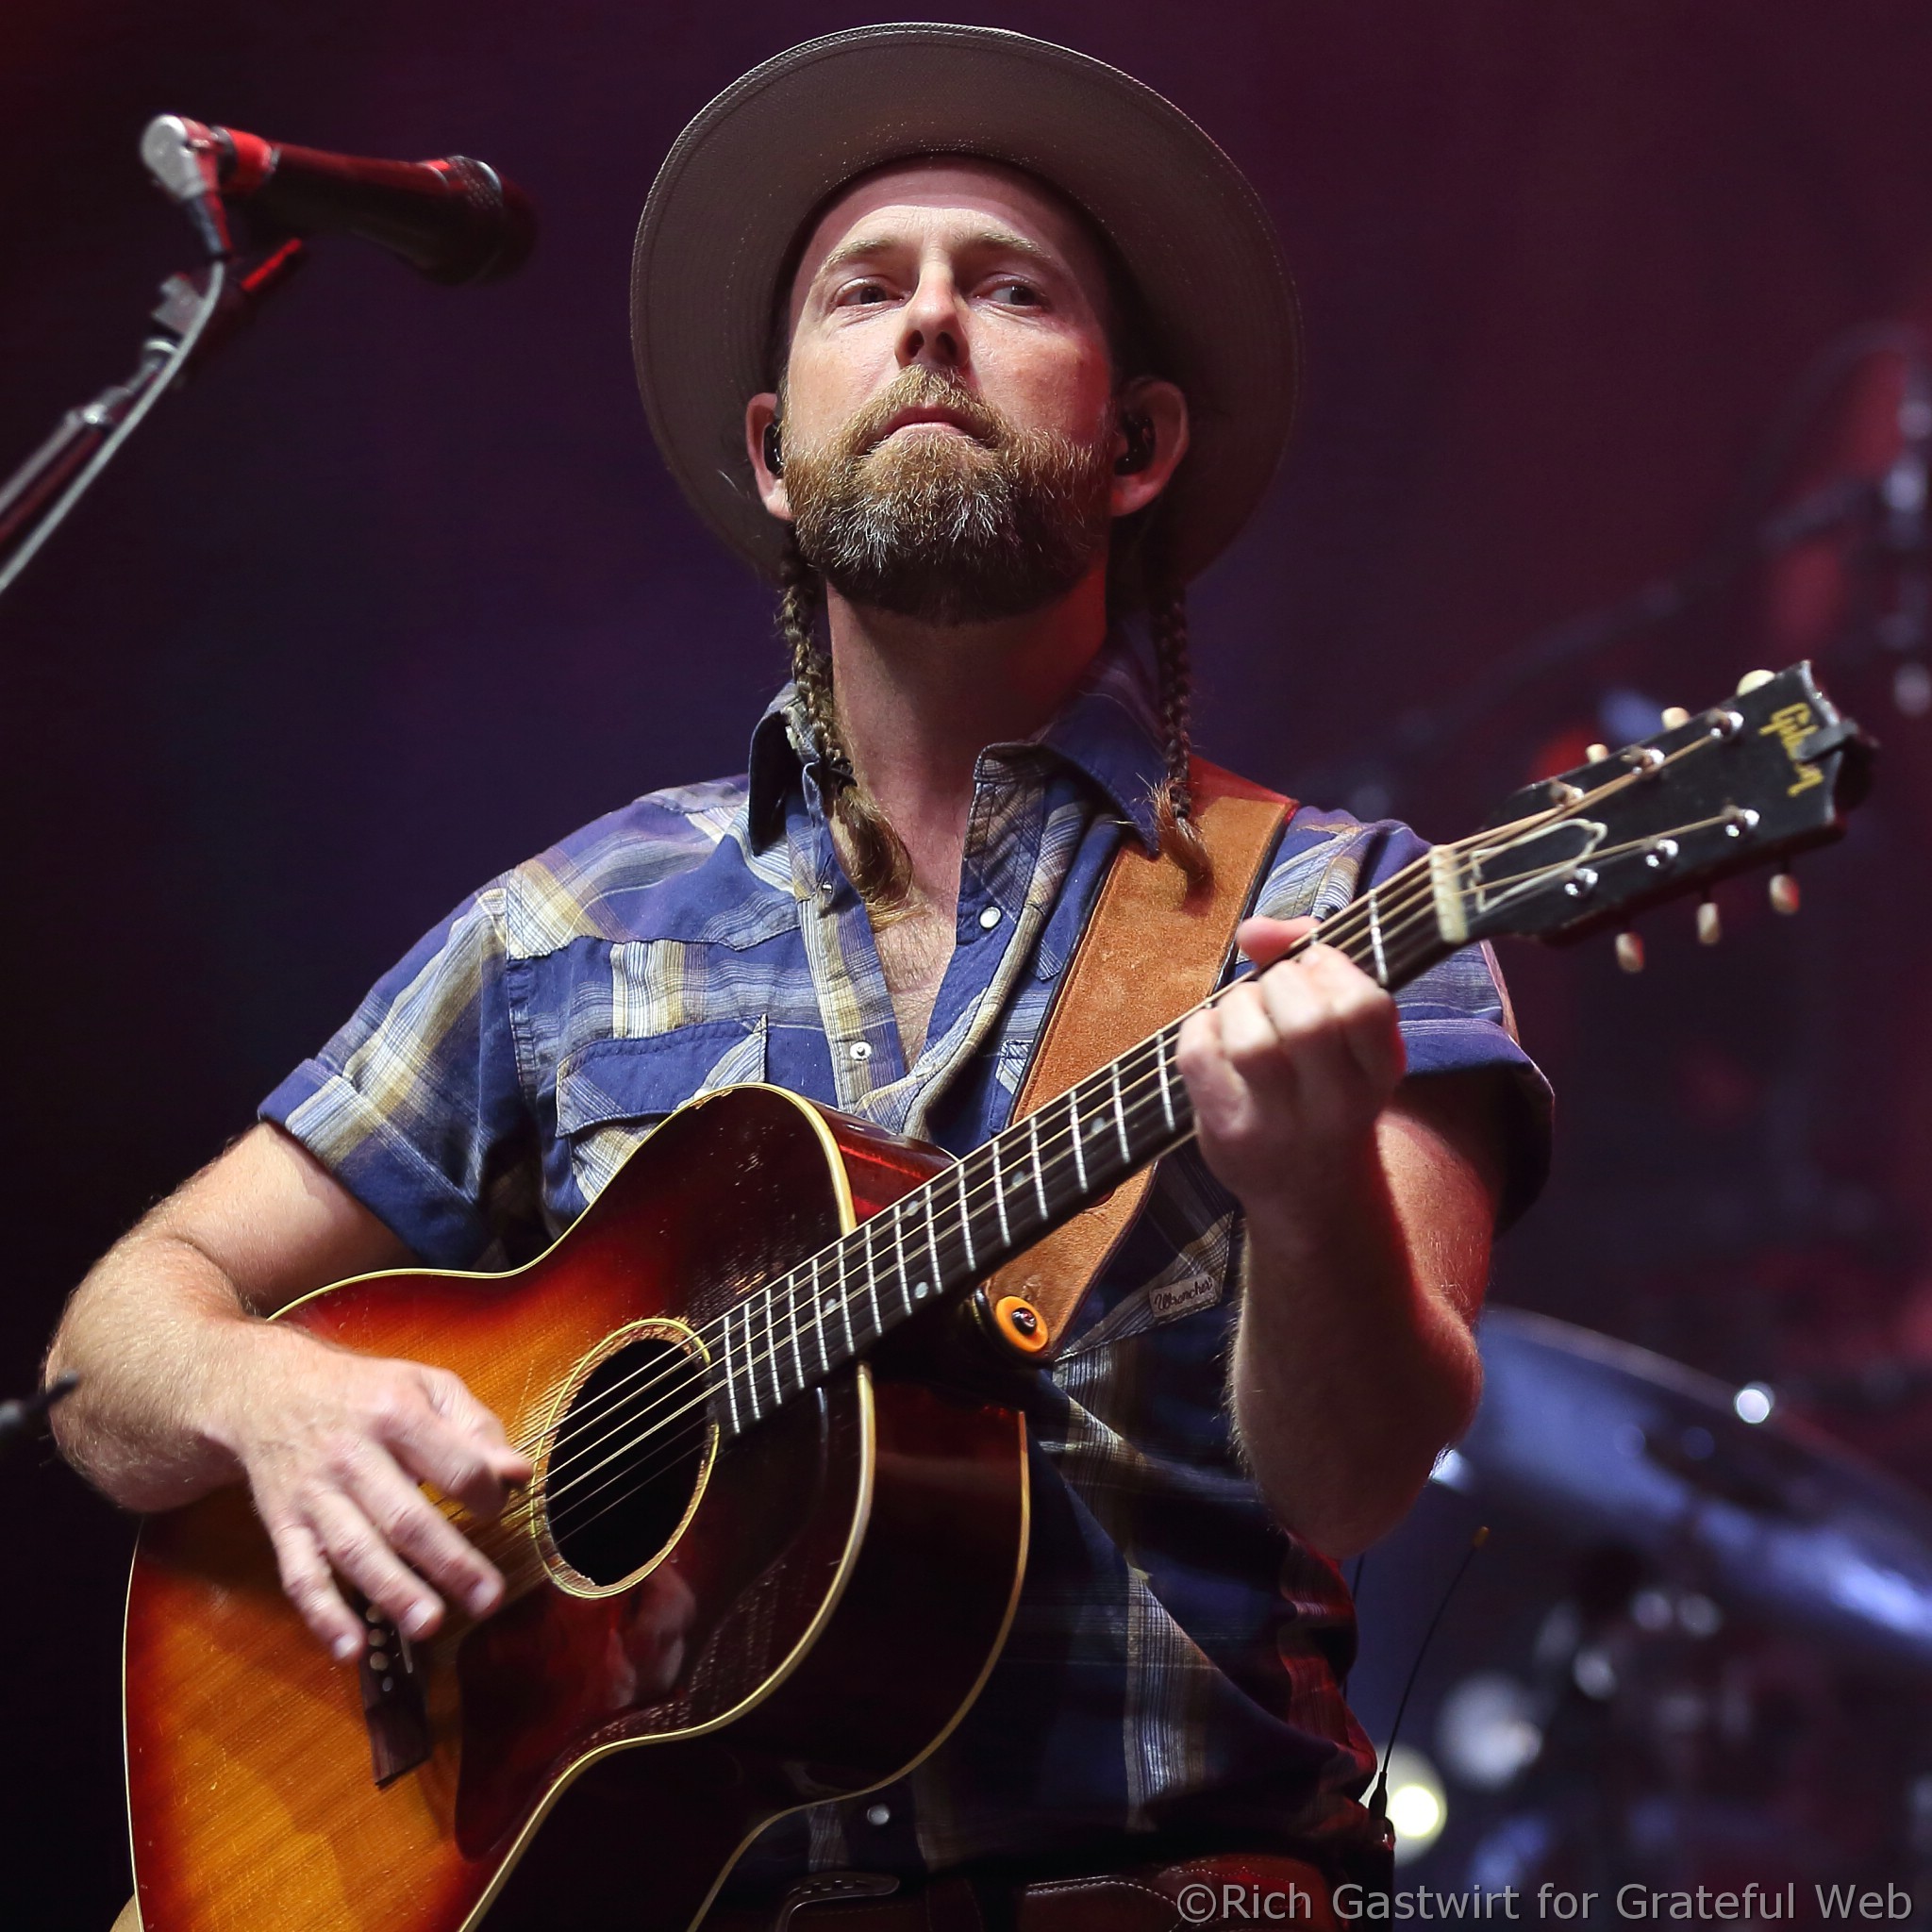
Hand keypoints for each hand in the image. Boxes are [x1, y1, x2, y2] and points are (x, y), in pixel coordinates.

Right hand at [216, 1328, 532, 1660]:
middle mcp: (352, 1455)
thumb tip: (516, 1474)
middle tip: (488, 1599)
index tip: (498, 1509)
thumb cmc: (367, 1393)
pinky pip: (301, 1576)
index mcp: (396, 1413)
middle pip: (406, 1517)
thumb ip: (476, 1428)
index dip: (486, 1494)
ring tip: (430, 1625)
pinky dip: (323, 1616)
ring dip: (394, 1593)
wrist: (271, 1392)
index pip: (454, 1465)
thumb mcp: (427, 1387)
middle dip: (450, 1563)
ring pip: (355, 1551)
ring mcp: (314, 1494)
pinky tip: (352, 1648)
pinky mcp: (284, 1525)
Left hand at [1175, 914, 1406, 1227]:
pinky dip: (1200, 1027)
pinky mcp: (1227, 1135)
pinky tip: (1215, 1033)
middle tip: (1275, 988)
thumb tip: (1253, 929)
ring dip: (1238, 1004)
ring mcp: (1280, 1126)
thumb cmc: (1323, 1086)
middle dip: (1280, 981)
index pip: (1367, 1007)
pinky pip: (1200, 1058)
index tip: (1315, 964)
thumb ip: (1306, 956)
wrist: (1309, 1191)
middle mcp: (1337, 1105)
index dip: (1332, 966)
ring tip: (1244, 1011)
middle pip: (1308, 1022)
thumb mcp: (1344, 1032)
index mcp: (1379, 1072)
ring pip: (1251, 1042)